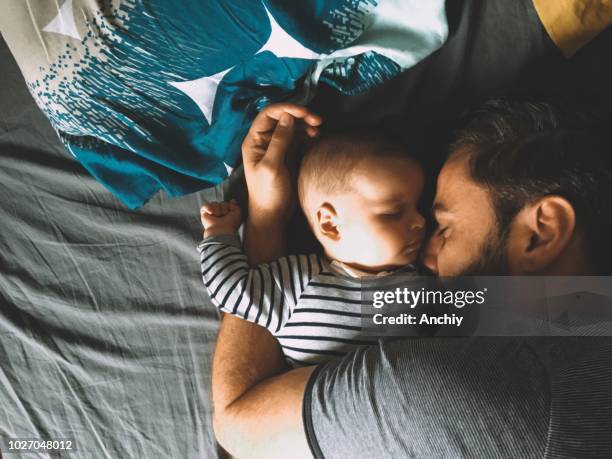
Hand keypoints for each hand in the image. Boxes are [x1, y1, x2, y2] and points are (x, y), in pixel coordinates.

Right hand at [201, 200, 242, 237]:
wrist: (221, 230)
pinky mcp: (204, 215)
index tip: (231, 208)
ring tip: (218, 215)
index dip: (230, 205)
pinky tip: (211, 213)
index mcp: (229, 215)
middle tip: (224, 214)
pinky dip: (208, 207)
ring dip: (217, 208)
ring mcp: (212, 214)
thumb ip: (236, 205)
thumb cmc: (231, 223)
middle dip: (224, 207)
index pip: (229, 204)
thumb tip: (232, 201)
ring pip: (214, 203)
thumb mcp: (238, 213)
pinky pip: (205, 205)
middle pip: (222, 203)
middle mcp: (221, 214)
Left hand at [242, 103, 321, 224]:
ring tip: (317, 131)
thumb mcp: (272, 166)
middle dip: (299, 116)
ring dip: (305, 125)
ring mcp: (277, 148)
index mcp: (254, 141)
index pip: (268, 115)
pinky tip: (315, 138)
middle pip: (282, 118)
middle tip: (317, 120)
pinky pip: (298, 138)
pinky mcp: (288, 156)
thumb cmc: (267, 193)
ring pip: (291, 127)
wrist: (272, 215)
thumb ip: (279, 141)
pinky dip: (307, 135)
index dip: (286, 108)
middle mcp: (264, 141)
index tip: (304, 112)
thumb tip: (287, 117)